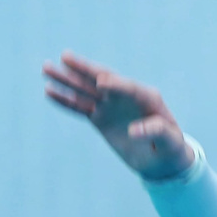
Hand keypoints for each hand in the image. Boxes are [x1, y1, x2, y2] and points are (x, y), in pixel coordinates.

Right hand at [42, 51, 194, 179]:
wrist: (161, 159)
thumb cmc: (170, 147)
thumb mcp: (170, 141)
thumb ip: (157, 131)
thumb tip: (134, 130)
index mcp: (147, 97)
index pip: (128, 87)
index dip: (115, 83)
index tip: (101, 81)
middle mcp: (126, 96)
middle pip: (102, 79)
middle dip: (84, 69)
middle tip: (65, 57)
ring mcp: (111, 105)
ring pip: (86, 90)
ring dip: (67, 80)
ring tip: (46, 67)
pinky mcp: (100, 117)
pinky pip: (80, 107)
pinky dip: (65, 100)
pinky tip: (49, 91)